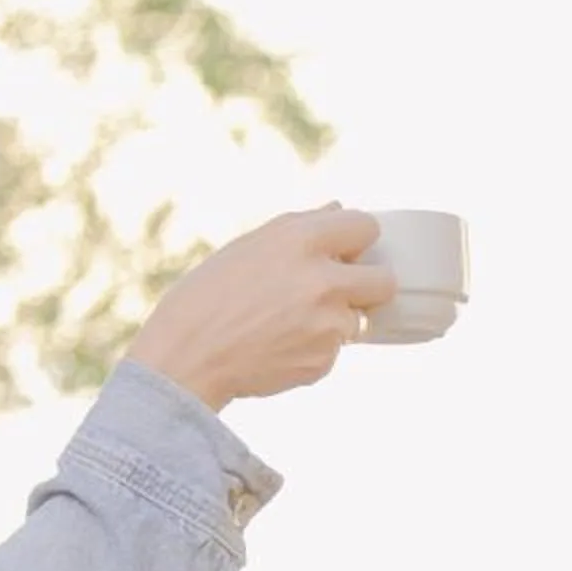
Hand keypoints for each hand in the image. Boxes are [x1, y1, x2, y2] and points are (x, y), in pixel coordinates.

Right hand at [125, 206, 395, 411]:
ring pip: (356, 320)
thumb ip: (301, 228)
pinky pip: (333, 351)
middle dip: (369, 286)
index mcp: (302, 240)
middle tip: (338, 292)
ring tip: (284, 325)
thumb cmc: (206, 297)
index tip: (348, 251)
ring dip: (332, 323)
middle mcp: (323, 280)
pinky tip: (276, 347)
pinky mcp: (323, 361)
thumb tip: (339, 209)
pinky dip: (313, 351)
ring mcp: (328, 324)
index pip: (367, 227)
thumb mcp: (247, 247)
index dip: (358, 241)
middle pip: (385, 281)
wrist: (186, 358)